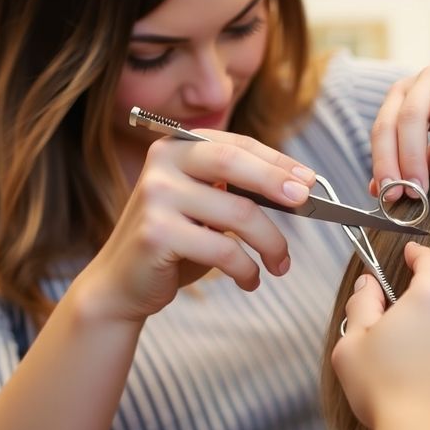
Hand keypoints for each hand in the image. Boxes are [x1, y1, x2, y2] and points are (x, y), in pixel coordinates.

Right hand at [74, 130, 316, 322]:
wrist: (121, 284)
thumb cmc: (174, 242)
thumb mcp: (206, 205)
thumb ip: (237, 189)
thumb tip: (298, 187)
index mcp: (177, 146)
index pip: (237, 145)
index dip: (277, 160)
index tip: (308, 179)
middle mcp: (162, 163)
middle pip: (233, 163)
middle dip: (276, 182)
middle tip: (305, 201)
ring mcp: (156, 196)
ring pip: (237, 213)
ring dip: (270, 242)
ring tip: (280, 263)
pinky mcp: (157, 233)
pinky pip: (223, 250)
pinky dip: (246, 269)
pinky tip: (250, 280)